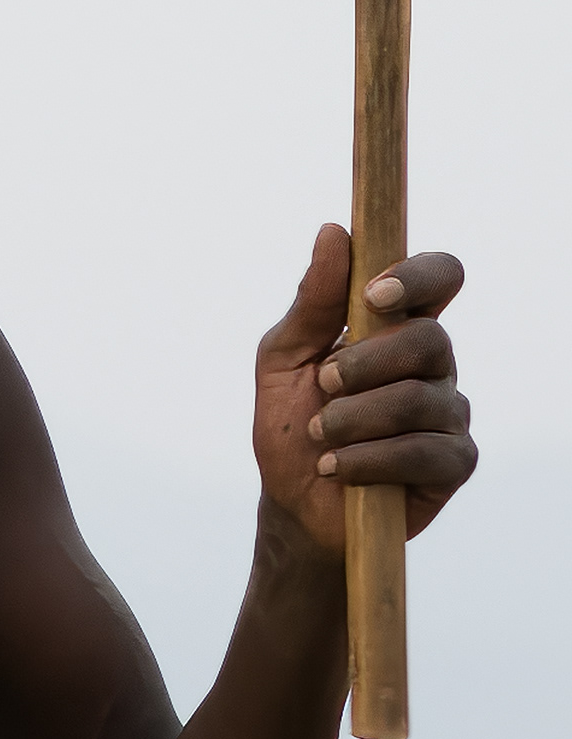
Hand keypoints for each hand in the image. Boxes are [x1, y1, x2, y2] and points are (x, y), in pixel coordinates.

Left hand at [253, 224, 475, 555]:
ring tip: (319, 438)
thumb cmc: (291, 426)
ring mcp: (449, 412)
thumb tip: (334, 231)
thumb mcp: (284, 360)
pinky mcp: (454, 462)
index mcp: (399, 328)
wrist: (293, 507)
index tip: (373, 295)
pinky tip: (336, 468)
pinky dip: (368, 460)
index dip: (417, 277)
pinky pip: (424, 451)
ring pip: (418, 399)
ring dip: (352, 420)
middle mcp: (434, 364)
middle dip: (364, 364)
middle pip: (429, 339)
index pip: (440, 277)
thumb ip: (313, 303)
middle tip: (324, 386)